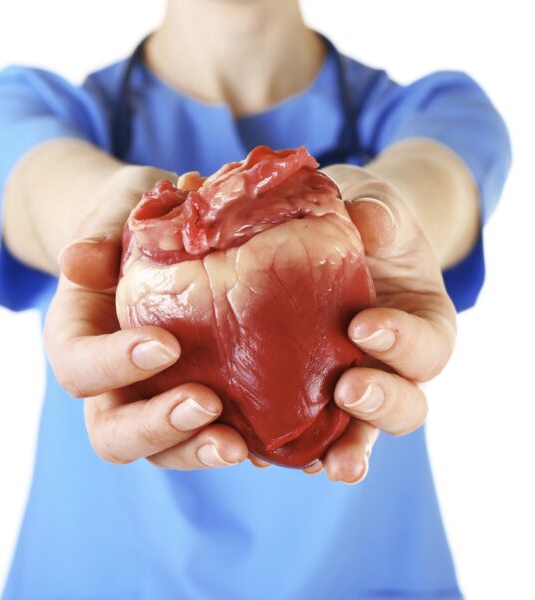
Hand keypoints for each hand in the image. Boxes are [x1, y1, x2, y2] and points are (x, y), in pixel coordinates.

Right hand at [44, 165, 249, 468]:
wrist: (156, 233)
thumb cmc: (131, 219)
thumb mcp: (115, 210)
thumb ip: (98, 232)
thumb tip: (77, 262)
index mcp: (79, 336)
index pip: (78, 367)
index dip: (113, 366)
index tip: (166, 346)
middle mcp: (110, 380)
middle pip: (113, 432)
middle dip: (157, 427)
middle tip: (207, 406)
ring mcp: (152, 396)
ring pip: (162, 448)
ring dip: (198, 451)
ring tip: (242, 446)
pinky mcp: (194, 396)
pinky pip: (208, 435)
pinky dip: (238, 445)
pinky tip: (273, 444)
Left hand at [311, 164, 456, 481]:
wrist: (339, 243)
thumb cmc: (363, 226)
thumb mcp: (374, 207)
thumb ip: (376, 211)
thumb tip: (366, 218)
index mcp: (420, 326)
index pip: (427, 346)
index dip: (402, 343)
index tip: (364, 325)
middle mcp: (393, 368)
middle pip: (405, 406)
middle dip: (380, 405)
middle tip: (348, 391)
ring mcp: (353, 386)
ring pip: (358, 433)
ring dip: (342, 450)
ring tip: (322, 465)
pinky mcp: (309, 397)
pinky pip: (305, 430)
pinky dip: (288, 444)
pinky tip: (260, 449)